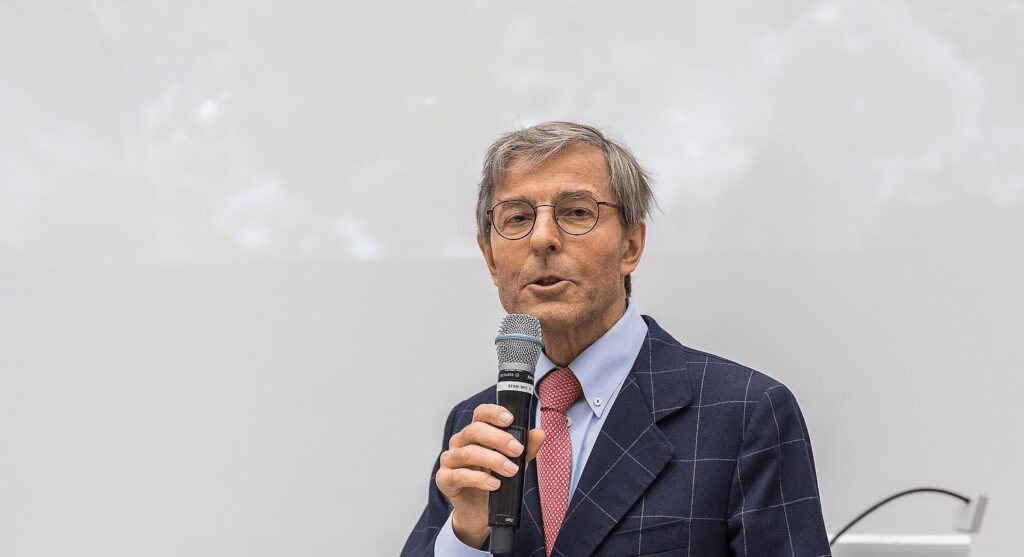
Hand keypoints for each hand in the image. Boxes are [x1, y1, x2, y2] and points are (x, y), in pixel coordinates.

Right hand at [435, 403, 545, 548]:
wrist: (480, 513)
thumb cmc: (494, 481)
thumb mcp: (514, 463)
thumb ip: (527, 449)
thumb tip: (539, 433)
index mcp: (474, 434)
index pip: (480, 414)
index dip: (493, 413)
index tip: (510, 419)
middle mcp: (459, 443)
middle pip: (474, 431)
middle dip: (498, 439)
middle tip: (517, 450)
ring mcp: (449, 460)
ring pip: (468, 452)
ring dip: (493, 460)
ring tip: (511, 470)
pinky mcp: (444, 479)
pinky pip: (459, 475)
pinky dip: (479, 479)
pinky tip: (494, 484)